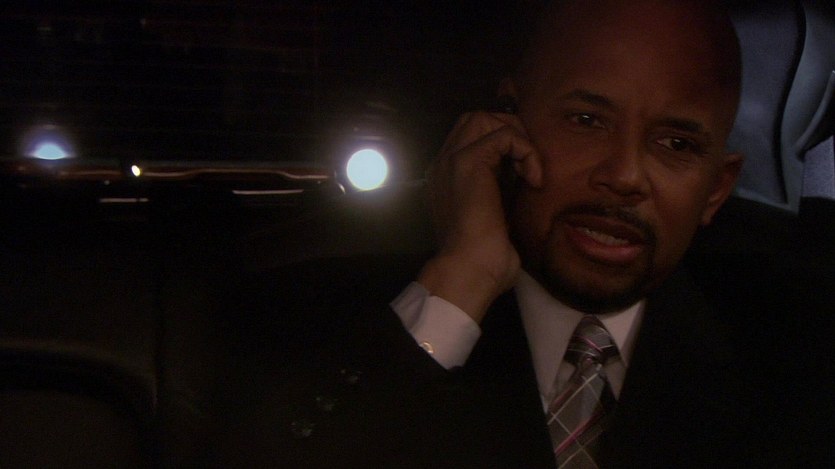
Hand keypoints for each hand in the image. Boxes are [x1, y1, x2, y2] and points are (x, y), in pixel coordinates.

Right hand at [418, 111, 541, 322]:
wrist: (469, 271)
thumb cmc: (484, 262)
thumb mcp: (495, 221)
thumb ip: (501, 196)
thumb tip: (526, 184)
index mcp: (447, 179)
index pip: (471, 138)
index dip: (502, 146)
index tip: (523, 175)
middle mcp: (443, 165)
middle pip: (474, 119)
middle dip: (508, 131)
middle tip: (527, 164)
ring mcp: (451, 160)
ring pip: (484, 118)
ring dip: (515, 137)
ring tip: (529, 169)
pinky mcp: (468, 161)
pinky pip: (504, 134)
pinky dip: (526, 150)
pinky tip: (534, 180)